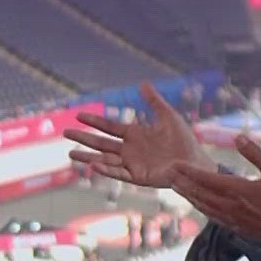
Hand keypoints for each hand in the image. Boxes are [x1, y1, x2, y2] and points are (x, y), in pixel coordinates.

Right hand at [65, 82, 215, 189]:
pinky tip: (94, 165)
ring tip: (71, 153)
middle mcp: (129, 149)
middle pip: (101, 143)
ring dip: (88, 157)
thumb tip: (143, 84)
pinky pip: (118, 173)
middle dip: (84, 138)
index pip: (109, 126)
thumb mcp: (167, 116)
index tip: (78, 115)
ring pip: (104, 159)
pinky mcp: (138, 176)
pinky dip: (106, 170)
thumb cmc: (183, 140)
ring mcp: (132, 163)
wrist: (194, 161)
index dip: (94, 121)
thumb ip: (154, 101)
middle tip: (65, 133)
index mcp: (135, 134)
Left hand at [170, 135, 260, 248]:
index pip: (207, 179)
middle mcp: (230, 205)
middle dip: (182, 182)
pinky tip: (196, 202)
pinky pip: (210, 215)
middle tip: (168, 172)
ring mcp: (230, 218)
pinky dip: (199, 206)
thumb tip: (238, 137)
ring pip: (202, 205)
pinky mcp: (233, 227)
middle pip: (199, 193)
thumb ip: (256, 154)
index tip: (175, 163)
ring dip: (187, 195)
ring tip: (175, 185)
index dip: (189, 171)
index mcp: (239, 190)